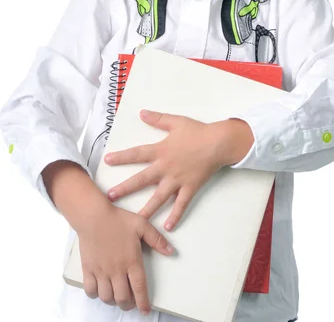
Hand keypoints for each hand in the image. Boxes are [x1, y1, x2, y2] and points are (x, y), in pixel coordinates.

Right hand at [77, 200, 172, 313]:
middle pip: (123, 298)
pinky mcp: (88, 269)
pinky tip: (101, 290)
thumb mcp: (142, 225)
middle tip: (131, 302)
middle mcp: (116, 270)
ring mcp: (101, 271)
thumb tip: (171, 251)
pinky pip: (90, 290)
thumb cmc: (118, 219)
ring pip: (107, 297)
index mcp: (132, 261)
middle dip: (129, 305)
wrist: (94, 216)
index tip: (145, 310)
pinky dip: (95, 295)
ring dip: (113, 300)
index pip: (139, 288)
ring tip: (117, 295)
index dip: (143, 302)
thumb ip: (156, 239)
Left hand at [105, 110, 253, 230]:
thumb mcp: (176, 122)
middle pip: (142, 180)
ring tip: (135, 219)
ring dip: (146, 209)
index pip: (137, 154)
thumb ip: (158, 119)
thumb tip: (142, 113)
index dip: (121, 157)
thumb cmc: (198, 131)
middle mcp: (166, 167)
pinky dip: (175, 216)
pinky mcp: (190, 187)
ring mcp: (178, 179)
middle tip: (110, 197)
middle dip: (125, 188)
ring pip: (159, 197)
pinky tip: (167, 227)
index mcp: (161, 150)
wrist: (218, 142)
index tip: (107, 160)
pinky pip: (181, 204)